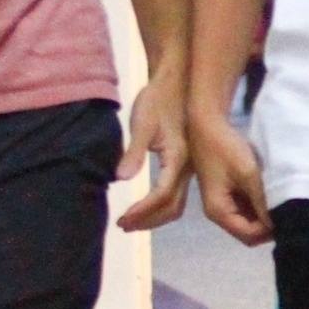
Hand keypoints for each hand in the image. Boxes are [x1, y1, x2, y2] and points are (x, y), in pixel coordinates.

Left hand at [114, 65, 193, 230]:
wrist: (178, 83)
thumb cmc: (157, 99)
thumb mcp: (142, 123)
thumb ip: (134, 152)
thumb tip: (120, 178)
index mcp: (178, 157)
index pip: (161, 194)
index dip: (142, 210)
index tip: (123, 218)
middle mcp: (187, 167)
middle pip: (172, 207)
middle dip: (148, 221)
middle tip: (123, 226)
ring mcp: (189, 168)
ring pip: (176, 204)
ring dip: (154, 217)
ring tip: (131, 222)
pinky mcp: (185, 165)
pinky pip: (176, 195)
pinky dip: (160, 207)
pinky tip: (145, 207)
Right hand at [187, 109, 273, 244]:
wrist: (208, 127)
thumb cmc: (226, 150)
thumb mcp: (248, 174)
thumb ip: (262, 200)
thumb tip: (278, 223)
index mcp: (219, 212)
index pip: (248, 235)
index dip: (268, 230)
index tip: (286, 215)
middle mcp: (219, 213)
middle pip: (248, 233)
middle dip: (267, 226)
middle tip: (288, 211)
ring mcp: (223, 204)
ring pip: (249, 222)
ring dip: (264, 216)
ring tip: (282, 202)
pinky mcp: (228, 194)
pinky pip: (247, 209)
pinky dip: (260, 206)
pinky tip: (272, 194)